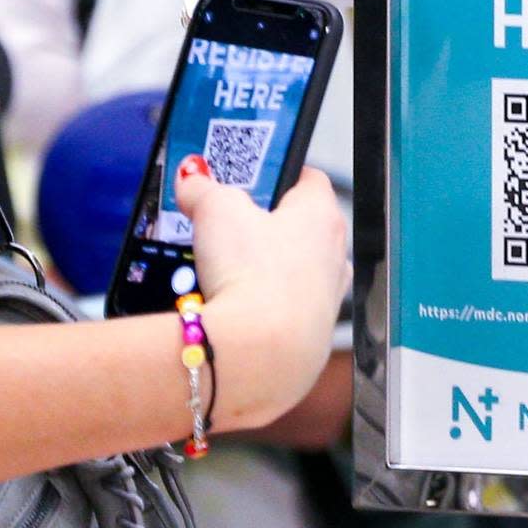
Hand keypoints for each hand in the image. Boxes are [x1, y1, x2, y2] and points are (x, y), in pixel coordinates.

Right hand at [175, 158, 350, 427]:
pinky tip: (233, 308)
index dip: (277, 173)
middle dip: (262, 225)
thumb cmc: (254, 279)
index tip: (251, 177)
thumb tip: (193, 178)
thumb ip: (203, 189)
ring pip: (292, 271)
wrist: (258, 354)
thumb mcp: (215, 212)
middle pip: (298, 227)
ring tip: (222, 271)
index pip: (308, 178)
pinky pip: (283, 310)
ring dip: (263, 269)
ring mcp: (326, 297)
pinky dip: (262, 307)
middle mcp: (334, 255)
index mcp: (322, 214)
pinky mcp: (312, 334)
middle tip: (226, 225)